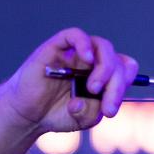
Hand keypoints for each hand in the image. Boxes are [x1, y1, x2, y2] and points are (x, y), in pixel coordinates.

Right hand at [0, 27, 138, 133]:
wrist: (28, 115)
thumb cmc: (57, 113)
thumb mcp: (84, 118)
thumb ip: (95, 110)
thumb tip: (92, 95)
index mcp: (104, 75)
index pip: (126, 69)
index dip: (125, 84)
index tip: (111, 108)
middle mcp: (93, 61)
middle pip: (117, 60)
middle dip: (116, 85)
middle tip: (106, 107)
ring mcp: (76, 53)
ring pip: (102, 46)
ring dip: (105, 68)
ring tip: (94, 88)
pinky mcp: (57, 47)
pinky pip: (75, 35)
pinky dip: (84, 44)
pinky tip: (87, 60)